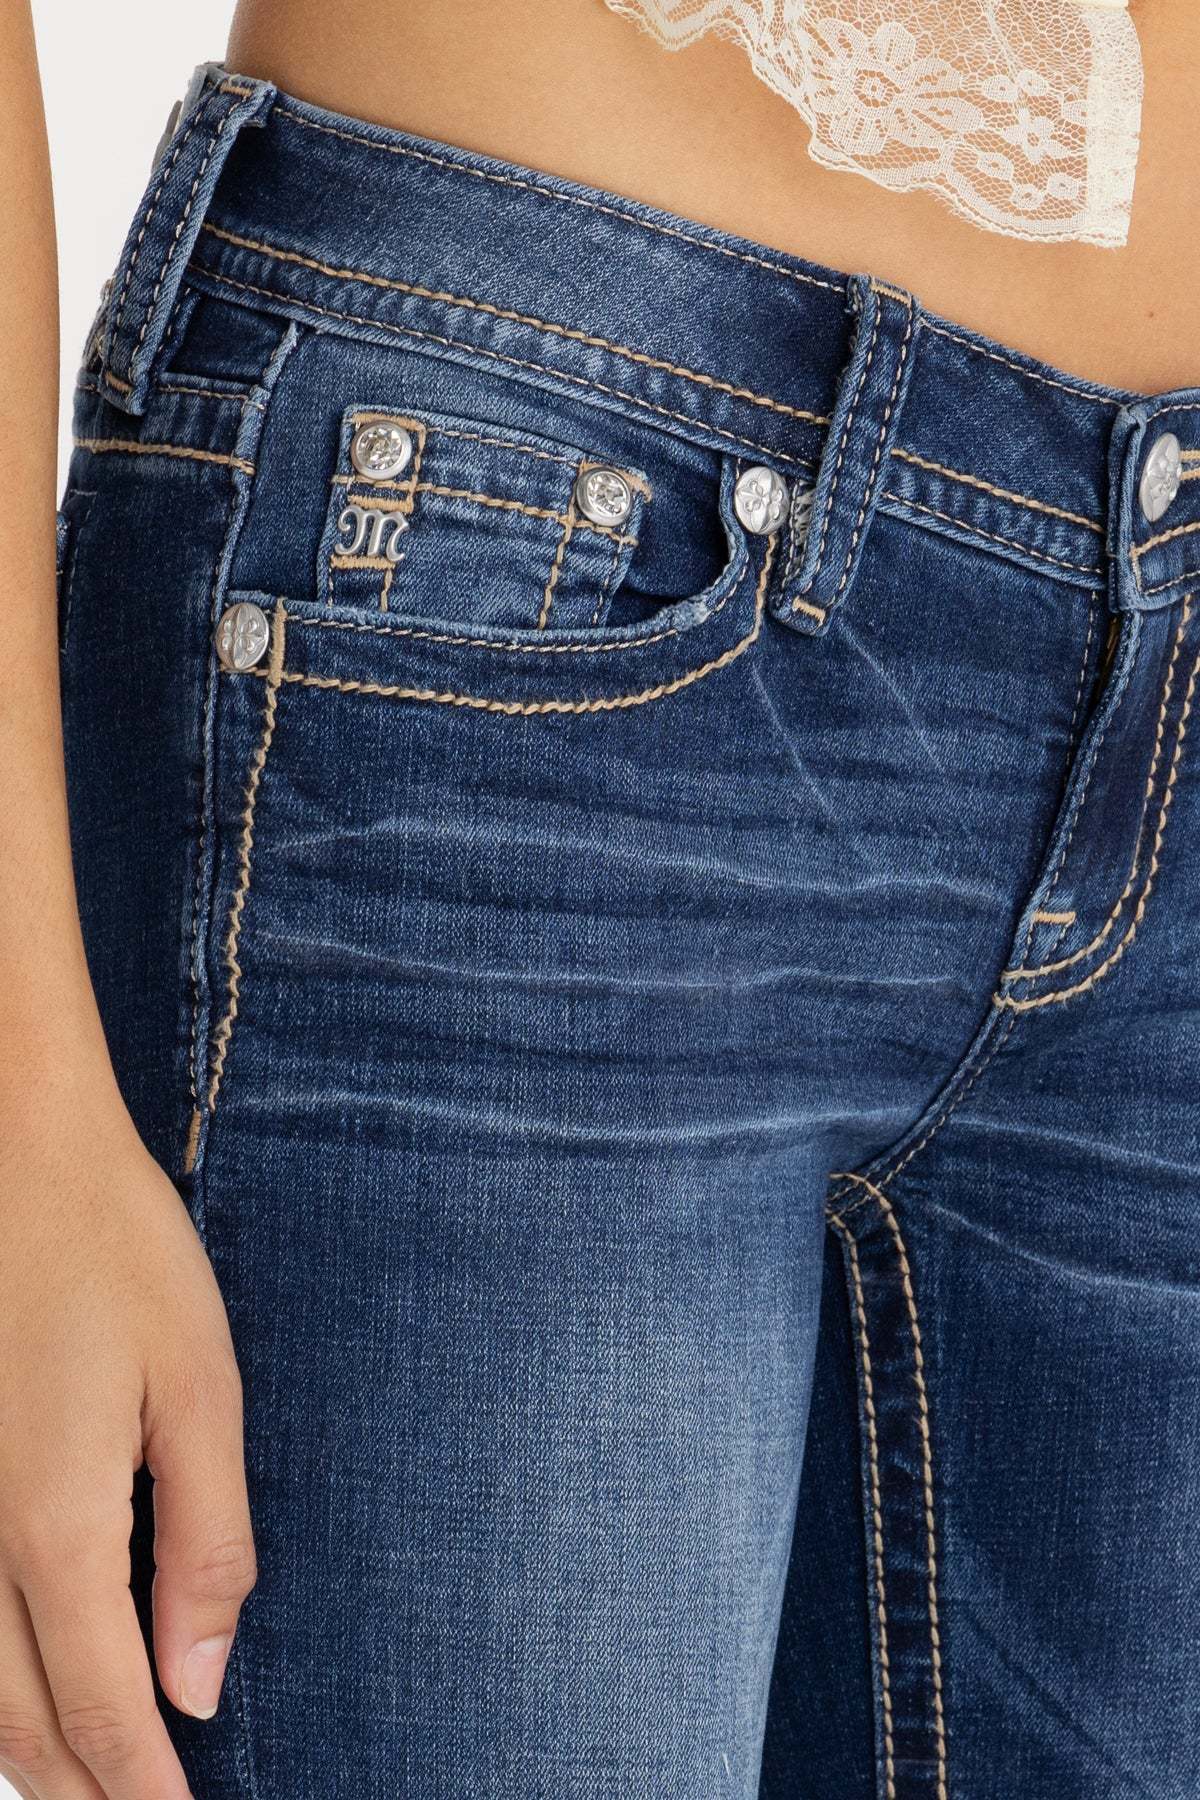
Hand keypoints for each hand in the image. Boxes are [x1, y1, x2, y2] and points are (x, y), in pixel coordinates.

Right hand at [0, 1070, 254, 1798]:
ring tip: (93, 1780)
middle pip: (24, 1724)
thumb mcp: (199, 1387)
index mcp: (56, 1528)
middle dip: (90, 1788)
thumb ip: (207, 1542)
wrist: (15, 1154)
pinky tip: (21, 1677)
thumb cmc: (117, 1255)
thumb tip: (200, 1682)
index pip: (106, 1711)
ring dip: (33, 1749)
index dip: (147, 1787)